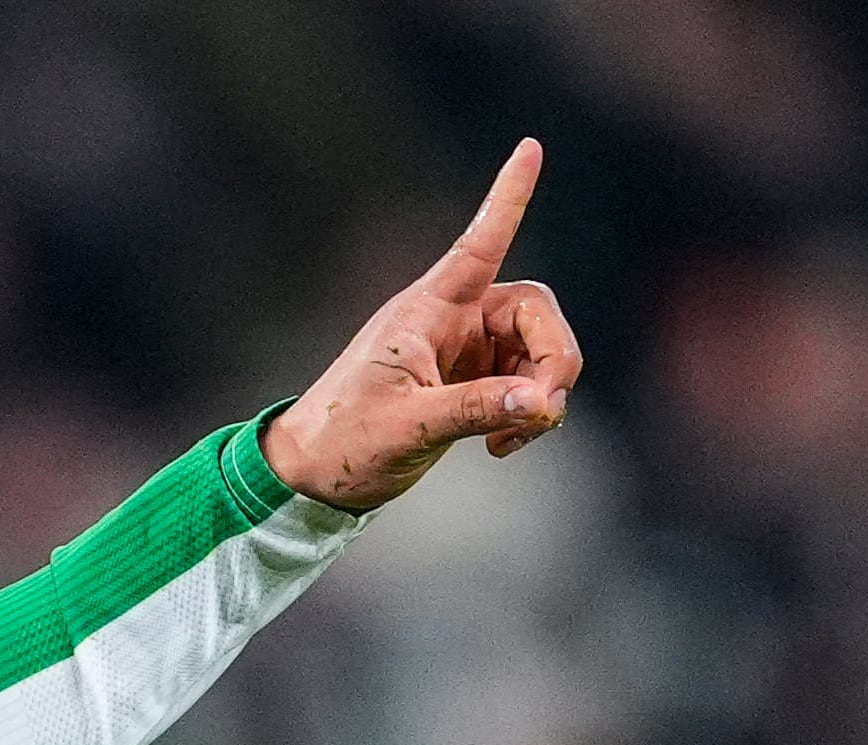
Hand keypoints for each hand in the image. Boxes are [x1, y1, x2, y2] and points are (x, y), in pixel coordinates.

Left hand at [261, 138, 584, 511]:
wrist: (312, 475)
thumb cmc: (342, 439)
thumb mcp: (407, 426)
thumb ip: (476, 410)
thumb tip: (540, 403)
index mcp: (429, 310)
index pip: (479, 244)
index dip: (507, 198)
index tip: (530, 146)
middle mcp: (454, 321)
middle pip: (537, 312)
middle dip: (555, 359)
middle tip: (543, 411)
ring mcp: (467, 352)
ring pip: (541, 353)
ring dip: (543, 395)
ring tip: (512, 440)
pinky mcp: (474, 385)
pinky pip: (527, 387)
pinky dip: (528, 415)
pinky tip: (502, 448)